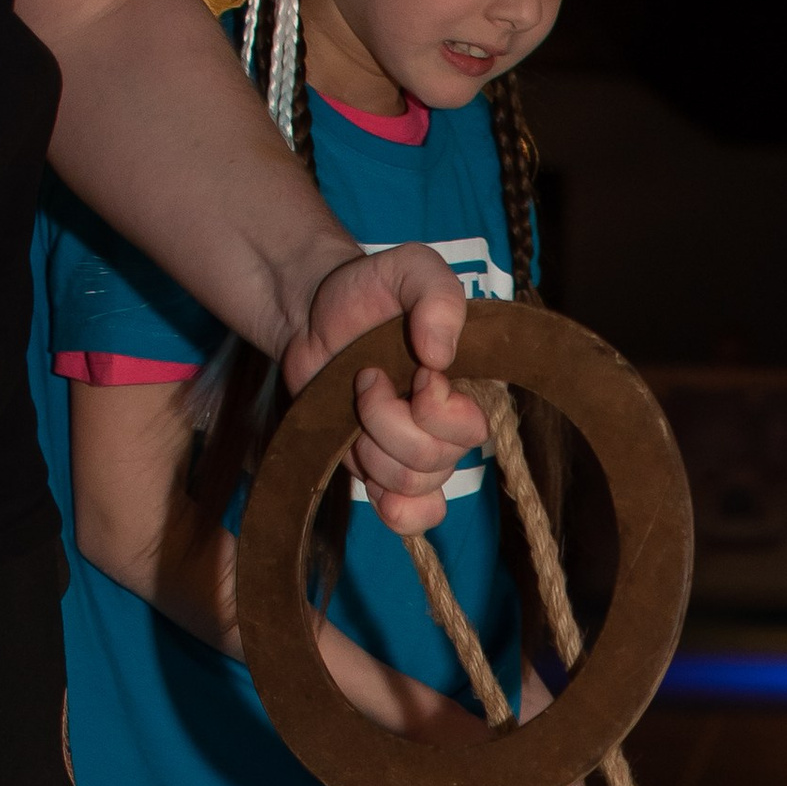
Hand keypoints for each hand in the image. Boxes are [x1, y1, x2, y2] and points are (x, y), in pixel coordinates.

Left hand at [286, 245, 486, 533]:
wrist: (313, 312)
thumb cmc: (368, 290)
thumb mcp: (410, 269)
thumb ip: (439, 295)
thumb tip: (441, 356)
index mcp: (469, 384)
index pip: (472, 429)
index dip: (435, 410)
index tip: (415, 370)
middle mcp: (448, 425)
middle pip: (435, 461)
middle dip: (388, 423)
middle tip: (367, 380)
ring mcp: (413, 451)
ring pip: (409, 483)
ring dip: (370, 446)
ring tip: (355, 401)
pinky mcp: (380, 470)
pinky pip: (409, 516)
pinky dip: (396, 510)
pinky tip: (377, 485)